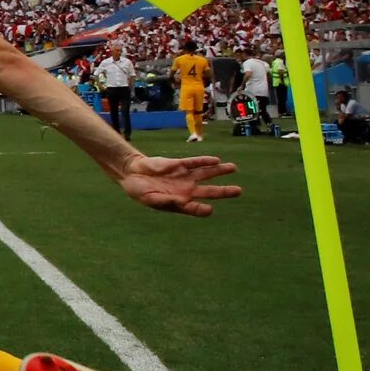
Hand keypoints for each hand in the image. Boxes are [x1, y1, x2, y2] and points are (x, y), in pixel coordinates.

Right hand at [117, 153, 241, 215]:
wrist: (131, 173)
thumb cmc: (139, 190)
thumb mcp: (151, 199)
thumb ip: (168, 202)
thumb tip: (184, 204)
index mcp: (180, 202)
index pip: (196, 207)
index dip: (202, 209)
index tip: (209, 209)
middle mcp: (186, 189)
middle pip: (209, 191)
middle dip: (224, 191)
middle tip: (238, 191)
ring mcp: (184, 176)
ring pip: (206, 174)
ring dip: (219, 171)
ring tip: (233, 168)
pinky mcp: (178, 164)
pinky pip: (194, 162)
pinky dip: (204, 161)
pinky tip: (215, 160)